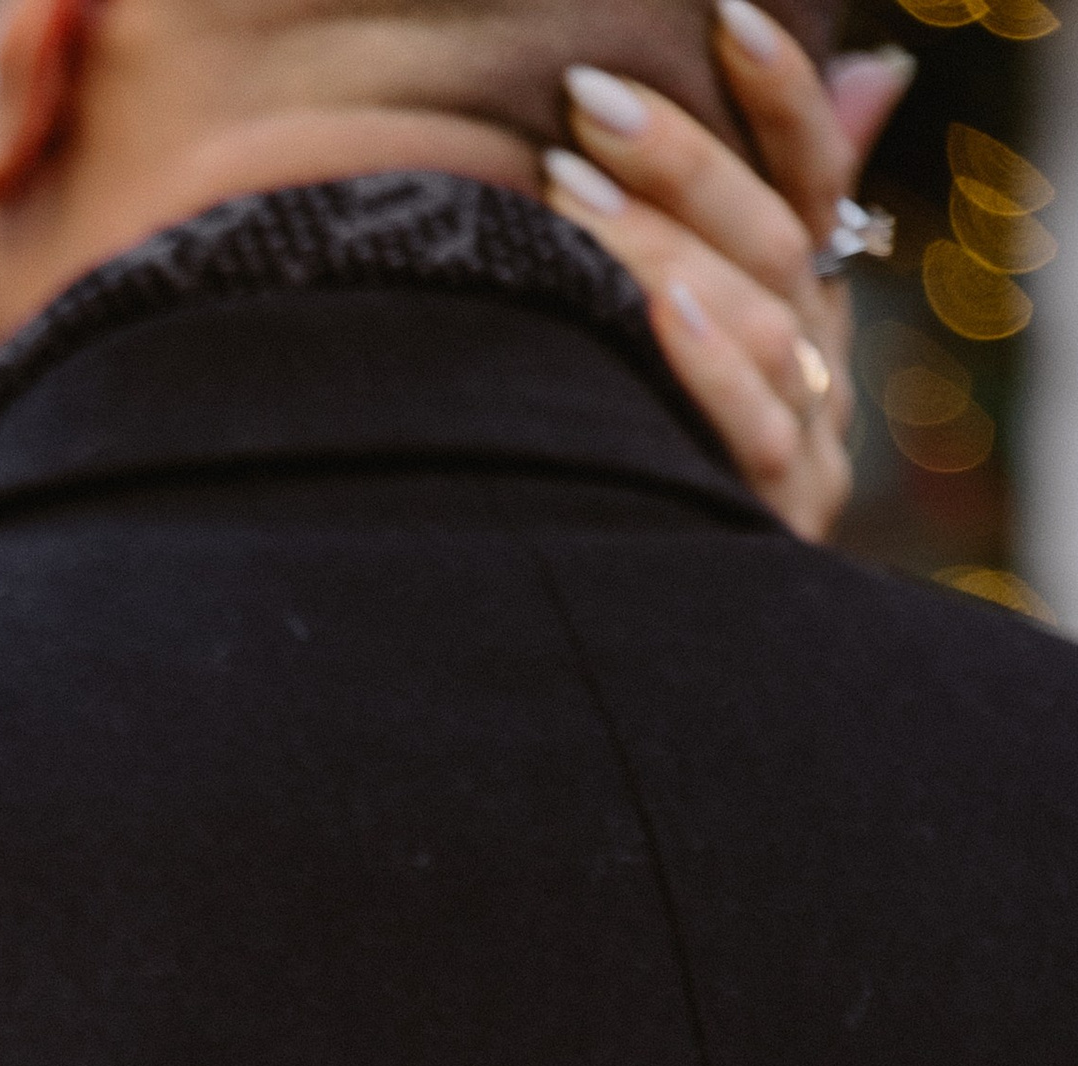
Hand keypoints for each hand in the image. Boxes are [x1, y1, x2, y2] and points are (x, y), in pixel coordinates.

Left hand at [542, 12, 913, 541]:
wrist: (642, 629)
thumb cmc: (634, 445)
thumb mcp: (688, 314)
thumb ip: (763, 199)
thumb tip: (872, 68)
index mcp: (805, 304)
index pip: (816, 177)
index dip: (783, 96)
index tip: (729, 17)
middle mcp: (818, 365)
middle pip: (776, 241)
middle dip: (682, 160)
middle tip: (588, 99)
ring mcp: (804, 446)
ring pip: (761, 325)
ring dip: (662, 246)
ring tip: (568, 187)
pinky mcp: (770, 520)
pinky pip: (751, 429)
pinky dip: (705, 363)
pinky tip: (654, 310)